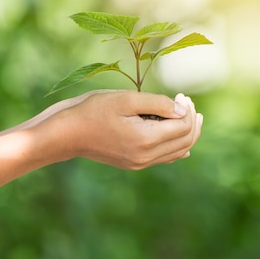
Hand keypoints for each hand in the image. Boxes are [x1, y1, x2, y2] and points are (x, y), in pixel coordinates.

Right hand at [34, 90, 202, 169]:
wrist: (66, 134)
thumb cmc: (93, 111)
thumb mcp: (125, 99)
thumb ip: (157, 103)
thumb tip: (183, 109)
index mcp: (145, 140)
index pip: (183, 127)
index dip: (187, 109)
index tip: (181, 94)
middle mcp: (146, 157)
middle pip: (185, 141)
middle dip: (192, 120)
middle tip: (188, 102)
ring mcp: (140, 163)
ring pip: (178, 151)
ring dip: (188, 133)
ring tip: (192, 115)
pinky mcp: (134, 163)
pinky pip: (165, 158)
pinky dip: (178, 146)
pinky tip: (183, 141)